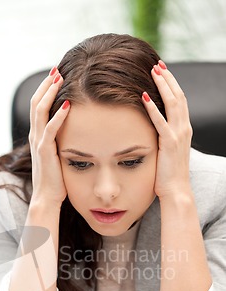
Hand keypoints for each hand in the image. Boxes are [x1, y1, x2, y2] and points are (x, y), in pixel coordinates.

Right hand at [29, 68, 70, 207]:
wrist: (47, 197)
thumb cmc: (55, 179)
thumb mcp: (57, 154)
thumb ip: (61, 141)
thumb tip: (74, 130)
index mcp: (37, 135)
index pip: (38, 106)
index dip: (45, 89)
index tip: (56, 75)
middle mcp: (34, 135)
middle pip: (36, 102)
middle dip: (46, 84)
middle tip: (57, 69)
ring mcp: (38, 142)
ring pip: (40, 111)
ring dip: (50, 93)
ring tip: (59, 78)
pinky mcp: (44, 151)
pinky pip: (49, 129)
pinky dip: (58, 116)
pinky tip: (67, 104)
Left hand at [142, 61, 192, 199]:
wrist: (176, 190)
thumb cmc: (168, 174)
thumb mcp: (167, 150)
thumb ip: (163, 137)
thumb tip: (153, 129)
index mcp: (183, 129)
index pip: (179, 101)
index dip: (171, 84)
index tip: (162, 71)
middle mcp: (184, 129)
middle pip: (178, 96)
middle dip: (168, 79)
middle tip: (158, 64)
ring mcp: (178, 135)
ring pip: (172, 104)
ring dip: (163, 86)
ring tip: (153, 72)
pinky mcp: (169, 144)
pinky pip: (160, 122)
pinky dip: (152, 109)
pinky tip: (143, 97)